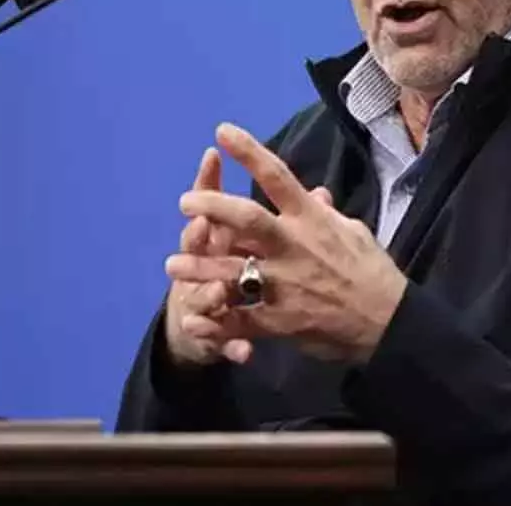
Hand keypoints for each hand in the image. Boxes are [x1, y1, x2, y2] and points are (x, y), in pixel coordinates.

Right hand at [163, 147, 253, 366]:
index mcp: (214, 239)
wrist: (203, 328)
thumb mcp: (249, 243)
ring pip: (201, 295)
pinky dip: (232, 346)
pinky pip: (222, 341)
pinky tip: (245, 353)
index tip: (212, 157)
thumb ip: (274, 216)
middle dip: (196, 236)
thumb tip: (316, 191)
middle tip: (202, 226)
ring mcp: (202, 301)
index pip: (210, 204)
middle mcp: (201, 266)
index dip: (208, 182)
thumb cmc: (231, 271)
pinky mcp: (212, 336)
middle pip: (194, 246)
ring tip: (220, 293)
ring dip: (210, 293)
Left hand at [164, 123, 407, 364]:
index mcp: (312, 220)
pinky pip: (241, 320)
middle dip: (213, 208)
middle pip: (248, 219)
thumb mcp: (354, 233)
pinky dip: (215, 322)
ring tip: (172, 264)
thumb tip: (314, 193)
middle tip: (184, 203)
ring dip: (201, 267)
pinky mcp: (281, 321)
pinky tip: (192, 320)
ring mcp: (286, 285)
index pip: (277, 176)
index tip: (223, 130)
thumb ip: (326, 213)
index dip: (248, 152)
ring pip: (235, 271)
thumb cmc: (373, 273)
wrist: (389, 323)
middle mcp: (295, 247)